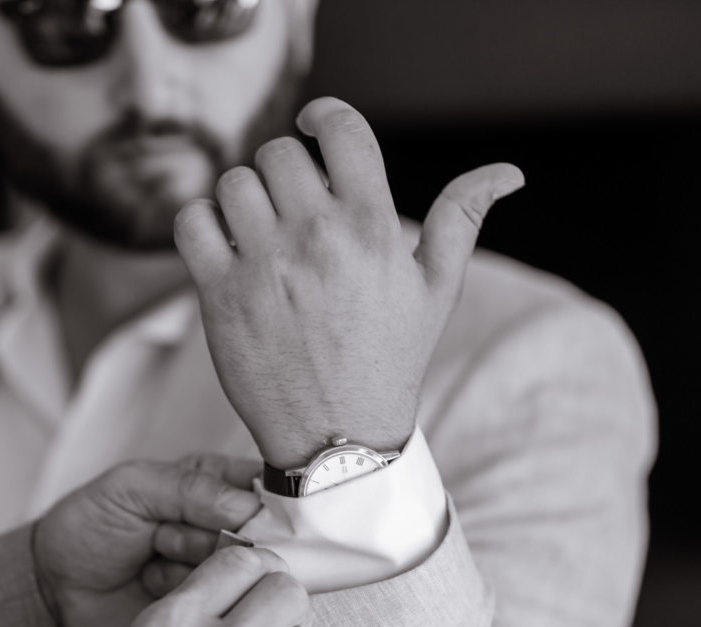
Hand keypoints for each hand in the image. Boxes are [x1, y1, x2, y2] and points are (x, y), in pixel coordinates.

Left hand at [34, 454, 262, 626]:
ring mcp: (218, 571)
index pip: (268, 485)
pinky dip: (182, 593)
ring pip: (241, 569)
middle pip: (262, 533)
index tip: (238, 515)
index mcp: (213, 482)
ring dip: (190, 564)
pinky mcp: (207, 610)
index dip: (263, 501)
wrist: (53, 588)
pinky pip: (219, 603)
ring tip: (150, 557)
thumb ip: (191, 489)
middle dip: (210, 536)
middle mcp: (225, 527)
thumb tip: (249, 507)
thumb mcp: (133, 488)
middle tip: (164, 536)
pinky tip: (151, 585)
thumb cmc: (91, 526)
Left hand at [174, 96, 524, 466]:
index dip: (323, 116)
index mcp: (371, 226)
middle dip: (284, 172)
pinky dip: (202, 224)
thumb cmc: (389, 359)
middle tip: (291, 207)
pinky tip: (224, 248)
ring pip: (233, 182)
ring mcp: (263, 265)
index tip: (313, 129)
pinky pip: (192, 221)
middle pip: (279, 153)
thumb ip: (463, 218)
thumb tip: (507, 172)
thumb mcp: (436, 290)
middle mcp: (316, 237)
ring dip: (243, 199)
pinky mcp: (219, 294)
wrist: (338, 436)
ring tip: (260, 232)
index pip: (341, 128)